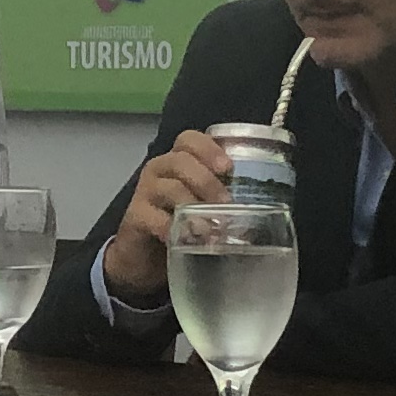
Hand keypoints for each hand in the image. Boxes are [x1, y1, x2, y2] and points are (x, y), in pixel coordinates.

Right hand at [98, 131, 232, 302]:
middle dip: (207, 181)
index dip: (209, 148)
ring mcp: (145, 192)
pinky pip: (154, 217)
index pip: (189, 139)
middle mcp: (159, 169)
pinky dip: (173, 228)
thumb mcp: (201, 208)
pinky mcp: (135, 217)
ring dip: (194, 206)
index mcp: (177, 161)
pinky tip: (186, 240)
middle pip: (181, 160)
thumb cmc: (179, 225)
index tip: (228, 168)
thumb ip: (222, 201)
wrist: (142, 256)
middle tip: (226, 203)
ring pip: (170, 187)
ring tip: (211, 227)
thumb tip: (260, 213)